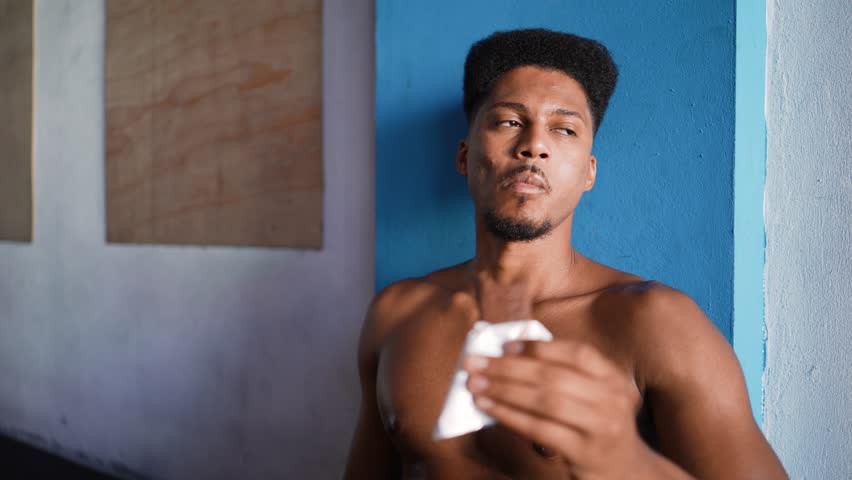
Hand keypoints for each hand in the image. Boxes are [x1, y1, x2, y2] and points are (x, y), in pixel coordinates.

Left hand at [464, 340, 654, 478]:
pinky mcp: (585, 452)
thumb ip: (560, 372)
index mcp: (613, 377)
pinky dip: (510, 416)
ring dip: (504, 391)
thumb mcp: (590, 394)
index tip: (506, 345)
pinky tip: (489, 409)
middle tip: (474, 363)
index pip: (578, 353)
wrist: (624, 470)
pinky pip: (540, 430)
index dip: (540, 347)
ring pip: (546, 401)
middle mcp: (612, 399)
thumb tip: (512, 350)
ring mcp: (601, 427)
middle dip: (508, 368)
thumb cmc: (595, 424)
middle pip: (554, 376)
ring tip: (475, 385)